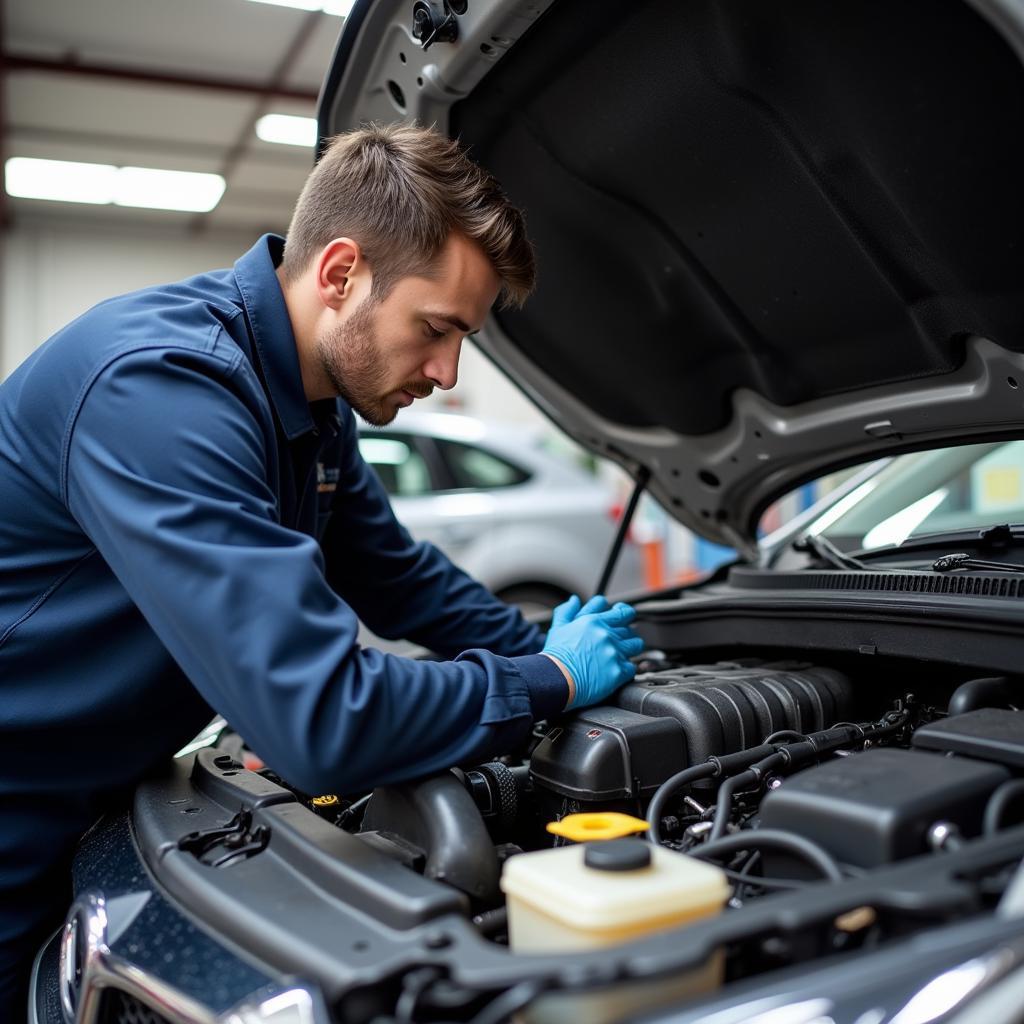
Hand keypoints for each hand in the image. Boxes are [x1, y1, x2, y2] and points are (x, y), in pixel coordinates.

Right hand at [542, 594, 643, 709]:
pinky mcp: (618, 671)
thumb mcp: (557, 629)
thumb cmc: (555, 657)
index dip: (623, 615)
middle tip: (619, 640)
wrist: (555, 680)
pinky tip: (616, 670)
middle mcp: (606, 635)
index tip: (620, 620)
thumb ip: (567, 611)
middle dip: (625, 633)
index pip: (622, 611)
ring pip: (636, 645)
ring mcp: (614, 652)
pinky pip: (632, 667)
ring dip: (630, 648)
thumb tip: (574, 600)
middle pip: (630, 628)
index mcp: (594, 622)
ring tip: (620, 654)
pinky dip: (626, 668)